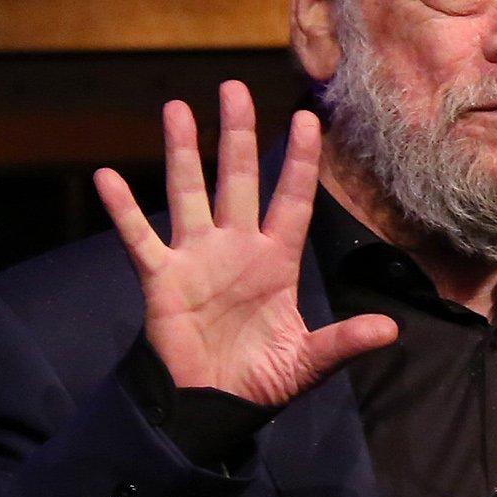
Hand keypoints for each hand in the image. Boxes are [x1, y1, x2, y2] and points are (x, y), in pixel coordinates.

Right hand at [93, 82, 397, 406]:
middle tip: (234, 88)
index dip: (299, 162)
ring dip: (181, 152)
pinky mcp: (162, 278)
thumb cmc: (260, 381)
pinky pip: (139, 238)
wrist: (211, 407)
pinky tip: (106, 176)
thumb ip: (344, 342)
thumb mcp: (308, 362)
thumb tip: (390, 332)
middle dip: (237, 134)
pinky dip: (123, 209)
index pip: (291, 201)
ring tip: (177, 108)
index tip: (308, 119)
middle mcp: (235, 248)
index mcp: (275, 262)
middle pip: (237, 179)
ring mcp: (196, 258)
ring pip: (189, 192)